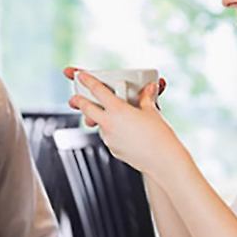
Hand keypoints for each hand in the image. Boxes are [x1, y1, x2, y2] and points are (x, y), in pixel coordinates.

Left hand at [65, 68, 182, 173]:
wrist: (163, 161)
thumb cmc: (159, 136)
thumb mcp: (152, 112)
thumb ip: (146, 98)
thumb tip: (148, 88)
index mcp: (118, 109)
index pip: (97, 91)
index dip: (87, 81)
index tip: (80, 76)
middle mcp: (109, 124)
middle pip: (87, 109)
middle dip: (78, 102)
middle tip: (73, 99)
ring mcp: (109, 138)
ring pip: (98, 124)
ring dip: (99, 119)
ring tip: (111, 116)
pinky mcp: (113, 150)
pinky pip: (108, 137)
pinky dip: (112, 131)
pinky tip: (125, 131)